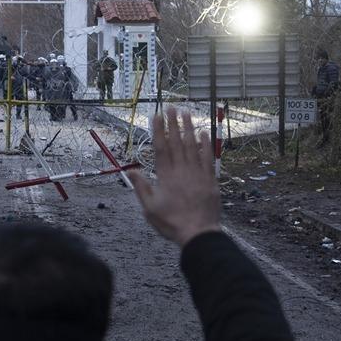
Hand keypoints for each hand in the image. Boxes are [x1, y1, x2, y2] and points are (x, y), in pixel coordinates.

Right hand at [128, 108, 220, 245]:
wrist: (199, 233)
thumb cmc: (172, 223)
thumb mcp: (149, 209)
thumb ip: (141, 187)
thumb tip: (130, 171)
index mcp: (166, 176)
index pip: (161, 147)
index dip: (159, 130)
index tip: (157, 116)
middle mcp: (182, 170)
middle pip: (177, 142)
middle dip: (173, 123)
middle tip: (171, 107)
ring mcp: (197, 173)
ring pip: (193, 145)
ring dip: (189, 128)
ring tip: (186, 112)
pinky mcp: (210, 179)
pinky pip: (208, 157)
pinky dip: (205, 144)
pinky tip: (203, 132)